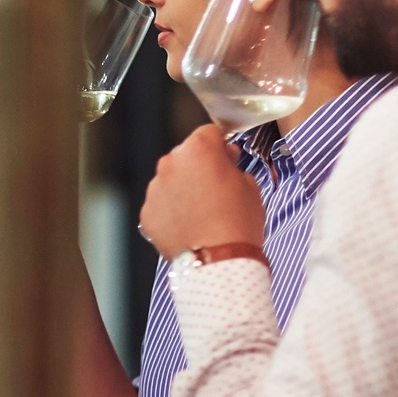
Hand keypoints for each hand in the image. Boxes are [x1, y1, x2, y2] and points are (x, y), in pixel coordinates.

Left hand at [138, 125, 263, 259]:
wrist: (219, 263)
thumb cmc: (238, 223)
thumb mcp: (250, 185)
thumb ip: (232, 165)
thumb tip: (223, 160)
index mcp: (198, 149)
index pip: (209, 133)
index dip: (221, 146)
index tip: (227, 159)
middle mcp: (170, 164)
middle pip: (185, 156)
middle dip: (199, 167)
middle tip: (215, 190)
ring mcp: (155, 189)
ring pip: (170, 180)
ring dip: (182, 189)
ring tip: (201, 212)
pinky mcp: (147, 213)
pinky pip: (160, 204)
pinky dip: (171, 211)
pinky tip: (188, 225)